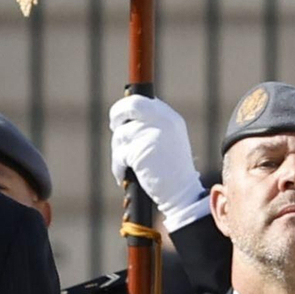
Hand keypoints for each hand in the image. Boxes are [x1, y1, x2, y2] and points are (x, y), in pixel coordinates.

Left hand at [109, 93, 208, 232]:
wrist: (180, 191)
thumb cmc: (172, 171)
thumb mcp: (169, 140)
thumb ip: (153, 126)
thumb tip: (126, 118)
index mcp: (170, 118)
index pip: (143, 101)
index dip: (128, 106)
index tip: (121, 115)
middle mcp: (162, 121)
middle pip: (130, 106)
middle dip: (117, 114)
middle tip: (114, 125)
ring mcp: (151, 134)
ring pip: (121, 133)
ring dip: (118, 149)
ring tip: (124, 163)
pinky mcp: (139, 151)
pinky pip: (119, 154)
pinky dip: (117, 166)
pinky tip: (122, 174)